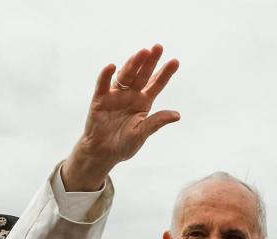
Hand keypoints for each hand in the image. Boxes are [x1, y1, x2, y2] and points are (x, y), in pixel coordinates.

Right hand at [62, 44, 179, 190]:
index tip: (175, 61)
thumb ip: (156, 122)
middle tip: (158, 47)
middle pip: (142, 75)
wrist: (103, 152)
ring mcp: (115, 95)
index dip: (165, 73)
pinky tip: (112, 66)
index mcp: (144, 102)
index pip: (157, 84)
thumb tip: (177, 115)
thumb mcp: (142, 133)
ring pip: (125, 76)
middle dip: (150, 61)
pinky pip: (103, 85)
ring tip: (142, 52)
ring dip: (133, 64)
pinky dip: (106, 75)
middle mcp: (131, 95)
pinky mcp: (100, 99)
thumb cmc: (124, 144)